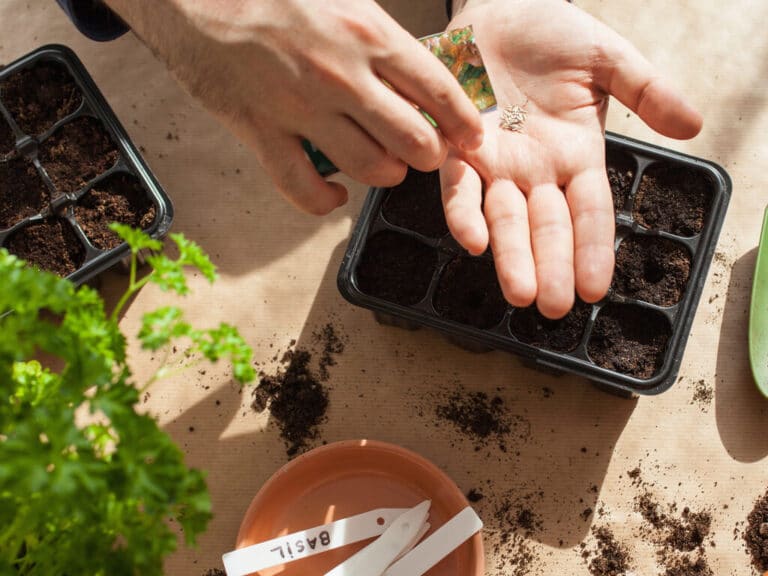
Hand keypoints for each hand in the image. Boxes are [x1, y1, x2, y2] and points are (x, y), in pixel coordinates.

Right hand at [104, 0, 483, 214]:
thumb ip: (380, 37)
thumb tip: (418, 72)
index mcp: (366, 33)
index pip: (437, 90)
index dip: (463, 123)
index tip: (471, 139)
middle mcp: (341, 75)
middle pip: (413, 141)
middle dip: (427, 155)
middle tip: (422, 151)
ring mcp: (300, 108)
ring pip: (369, 169)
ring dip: (384, 174)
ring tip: (383, 165)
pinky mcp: (261, 133)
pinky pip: (304, 190)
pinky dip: (324, 202)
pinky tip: (333, 195)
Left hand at [442, 0, 701, 317]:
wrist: (500, 7)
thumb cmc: (553, 33)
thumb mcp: (609, 59)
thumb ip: (647, 90)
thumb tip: (693, 126)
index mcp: (577, 156)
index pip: (589, 213)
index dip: (592, 250)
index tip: (595, 290)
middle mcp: (536, 170)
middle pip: (547, 227)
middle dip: (550, 267)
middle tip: (552, 307)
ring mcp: (497, 163)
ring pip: (504, 218)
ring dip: (511, 255)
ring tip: (520, 292)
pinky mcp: (459, 147)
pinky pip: (459, 186)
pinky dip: (464, 211)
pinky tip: (472, 240)